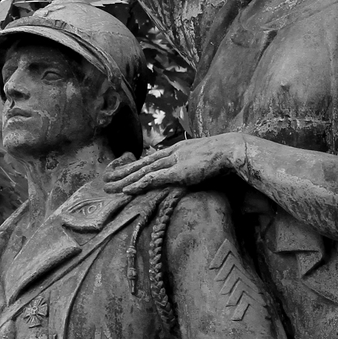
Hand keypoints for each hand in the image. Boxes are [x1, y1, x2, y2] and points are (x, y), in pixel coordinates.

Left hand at [107, 134, 245, 194]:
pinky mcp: (177, 171)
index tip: (122, 170)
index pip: (150, 158)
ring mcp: (173, 162)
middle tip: (106, 179)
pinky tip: (127, 189)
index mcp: (177, 149)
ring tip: (109, 187)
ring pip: (142, 171)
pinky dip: (139, 183)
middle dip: (122, 172)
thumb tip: (191, 169)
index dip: (135, 165)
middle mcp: (171, 153)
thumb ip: (194, 163)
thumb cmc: (223, 156)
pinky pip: (153, 178)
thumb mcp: (204, 158)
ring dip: (124, 180)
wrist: (231, 150)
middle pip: (141, 164)